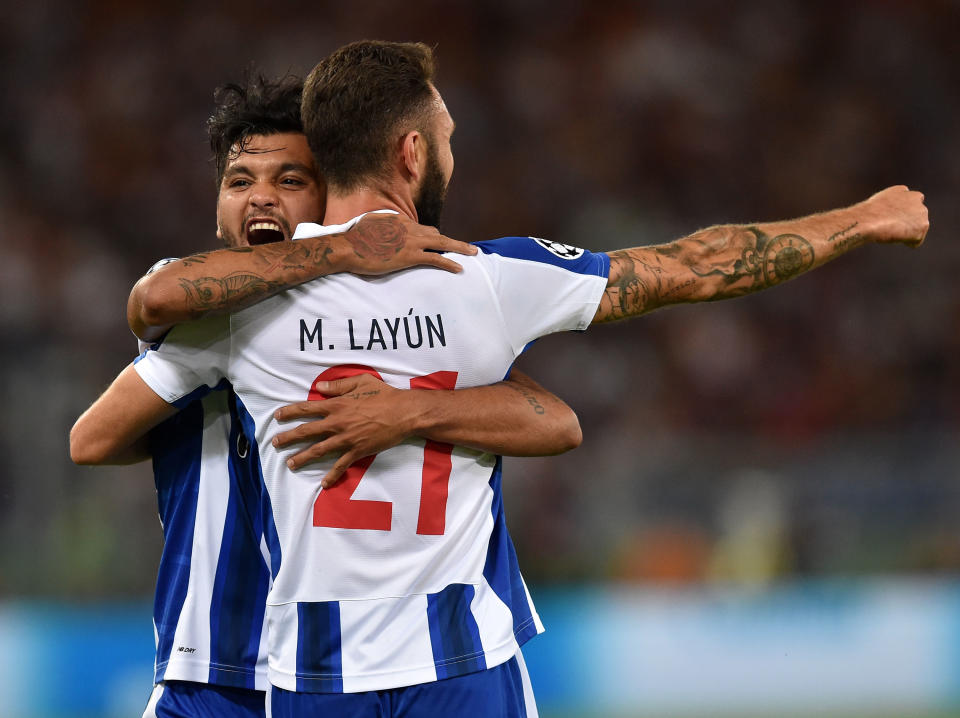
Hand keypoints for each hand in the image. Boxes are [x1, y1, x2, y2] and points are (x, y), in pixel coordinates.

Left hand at [272, 373, 420, 487]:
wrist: (404, 413)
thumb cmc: (384, 395)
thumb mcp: (361, 382)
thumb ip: (338, 386)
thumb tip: (318, 387)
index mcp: (337, 405)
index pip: (307, 408)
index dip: (290, 412)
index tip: (277, 416)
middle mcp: (337, 422)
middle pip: (307, 431)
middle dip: (288, 437)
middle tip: (275, 443)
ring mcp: (346, 439)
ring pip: (318, 450)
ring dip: (302, 458)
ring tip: (290, 464)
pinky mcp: (357, 451)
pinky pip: (341, 465)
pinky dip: (332, 475)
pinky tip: (323, 483)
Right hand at [339, 213, 475, 274]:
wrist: (349, 247)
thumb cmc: (354, 238)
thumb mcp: (370, 224)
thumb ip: (382, 225)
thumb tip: (383, 227)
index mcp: (399, 221)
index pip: (421, 229)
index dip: (430, 238)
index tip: (437, 245)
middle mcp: (409, 228)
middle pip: (436, 234)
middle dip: (453, 241)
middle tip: (468, 247)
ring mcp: (411, 241)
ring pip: (441, 243)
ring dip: (459, 248)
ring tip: (472, 253)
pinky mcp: (410, 256)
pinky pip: (436, 258)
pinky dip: (449, 262)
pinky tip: (459, 267)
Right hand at [861, 185, 928, 246]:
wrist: (870, 220)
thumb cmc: (866, 216)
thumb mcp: (874, 207)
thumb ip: (886, 208)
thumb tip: (884, 217)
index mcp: (902, 190)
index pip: (911, 200)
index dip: (904, 211)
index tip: (896, 218)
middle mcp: (915, 198)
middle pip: (918, 213)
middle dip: (910, 222)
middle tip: (894, 229)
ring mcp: (921, 211)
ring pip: (918, 227)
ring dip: (909, 232)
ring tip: (893, 233)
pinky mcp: (923, 225)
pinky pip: (917, 240)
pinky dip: (909, 242)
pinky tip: (897, 239)